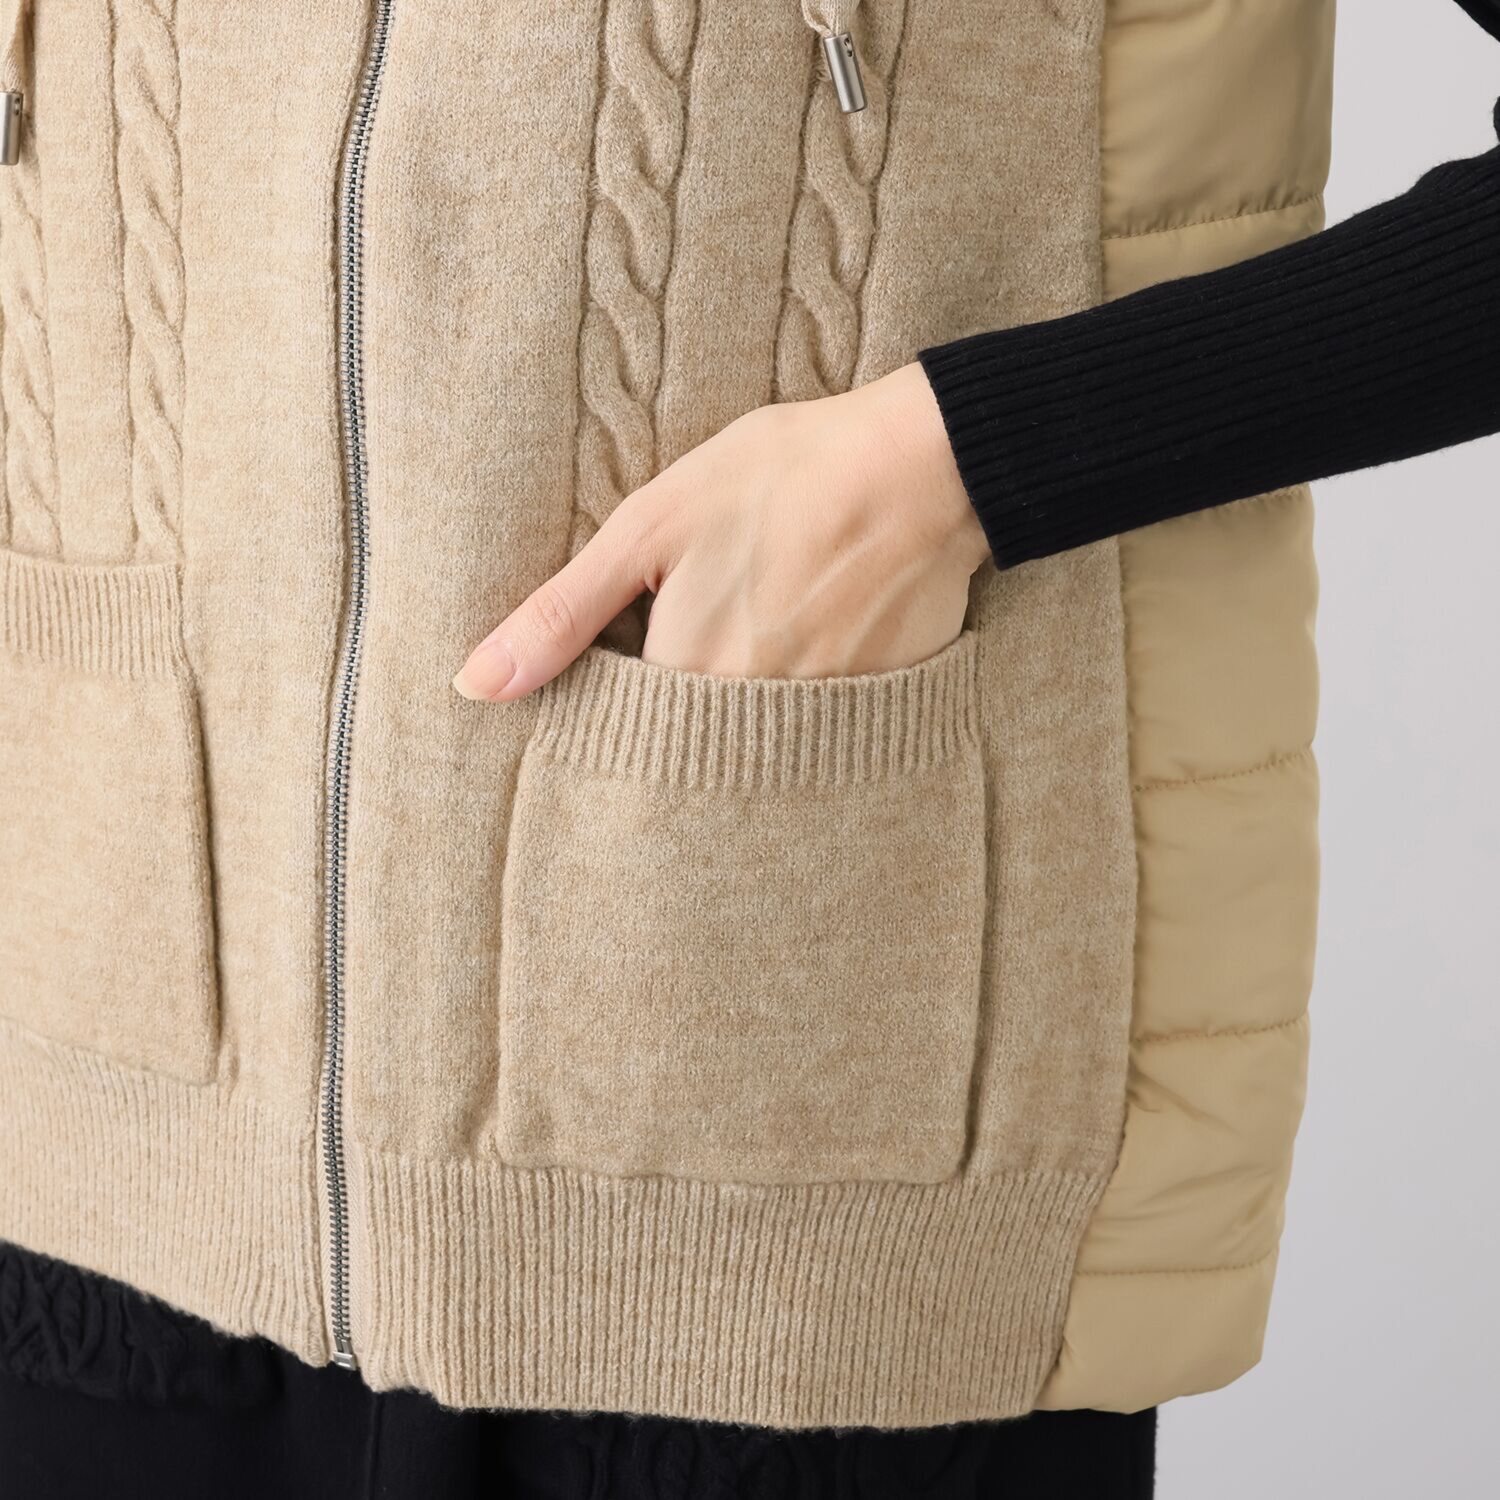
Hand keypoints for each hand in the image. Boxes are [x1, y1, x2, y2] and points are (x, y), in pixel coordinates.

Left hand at [452, 361, 989, 699]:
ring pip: (762, 746)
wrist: (919, 466)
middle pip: (697, 750)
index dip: (629, 701)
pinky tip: (824, 636)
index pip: (630, 734)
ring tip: (771, 628)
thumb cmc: (779, 478)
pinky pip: (828, 736)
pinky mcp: (880, 709)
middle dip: (692, 712)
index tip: (647, 661)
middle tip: (723, 628)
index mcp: (687, 679)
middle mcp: (754, 720)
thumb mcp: (648, 527)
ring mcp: (824, 721)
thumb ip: (561, 615)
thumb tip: (474, 686)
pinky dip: (816, 702)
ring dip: (751, 709)